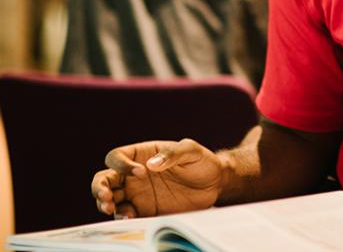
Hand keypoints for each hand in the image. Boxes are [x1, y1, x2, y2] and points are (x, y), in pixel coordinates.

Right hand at [91, 138, 223, 217]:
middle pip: (104, 179)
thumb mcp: (191, 151)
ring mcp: (137, 194)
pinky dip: (122, 217)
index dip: (121, 164)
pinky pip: (125, 215)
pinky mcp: (144, 211)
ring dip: (105, 203)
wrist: (215, 184)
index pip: (116, 157)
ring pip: (109, 199)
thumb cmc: (201, 161)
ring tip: (111, 208)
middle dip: (100, 187)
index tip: (140, 172)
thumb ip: (172, 154)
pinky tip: (129, 218)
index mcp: (141, 155)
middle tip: (106, 195)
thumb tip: (151, 164)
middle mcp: (134, 175)